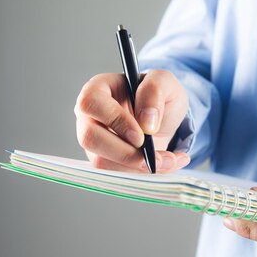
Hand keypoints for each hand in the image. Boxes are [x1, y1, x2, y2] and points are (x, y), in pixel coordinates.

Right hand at [74, 70, 189, 172]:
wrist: (162, 119)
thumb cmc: (157, 96)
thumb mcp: (165, 82)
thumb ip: (155, 90)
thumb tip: (146, 123)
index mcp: (97, 90)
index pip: (91, 103)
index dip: (115, 121)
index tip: (142, 136)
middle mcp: (89, 117)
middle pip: (90, 138)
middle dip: (125, 153)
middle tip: (154, 157)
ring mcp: (93, 142)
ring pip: (101, 161)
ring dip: (137, 167)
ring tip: (167, 160)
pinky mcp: (103, 161)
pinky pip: (114, 174)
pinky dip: (142, 174)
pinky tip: (164, 164)